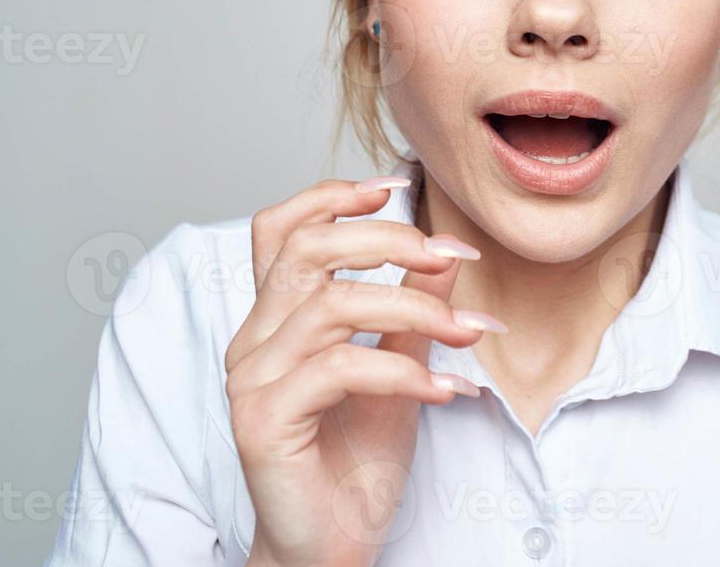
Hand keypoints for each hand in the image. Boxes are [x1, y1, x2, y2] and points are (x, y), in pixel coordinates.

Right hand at [226, 178, 494, 566]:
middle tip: (453, 257)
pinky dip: (403, 370)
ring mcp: (252, 379)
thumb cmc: (357, 460)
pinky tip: (446, 389)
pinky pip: (338, 368)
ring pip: (332, 305)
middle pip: (309, 250)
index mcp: (276, 319)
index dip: (333, 196)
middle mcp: (254, 340)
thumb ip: (413, 310)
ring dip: (416, 309)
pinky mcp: (263, 420)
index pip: (281, 230)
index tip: (396, 188)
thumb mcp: (399, 368)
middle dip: (389, 241)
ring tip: (468, 333)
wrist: (333, 544)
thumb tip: (444, 252)